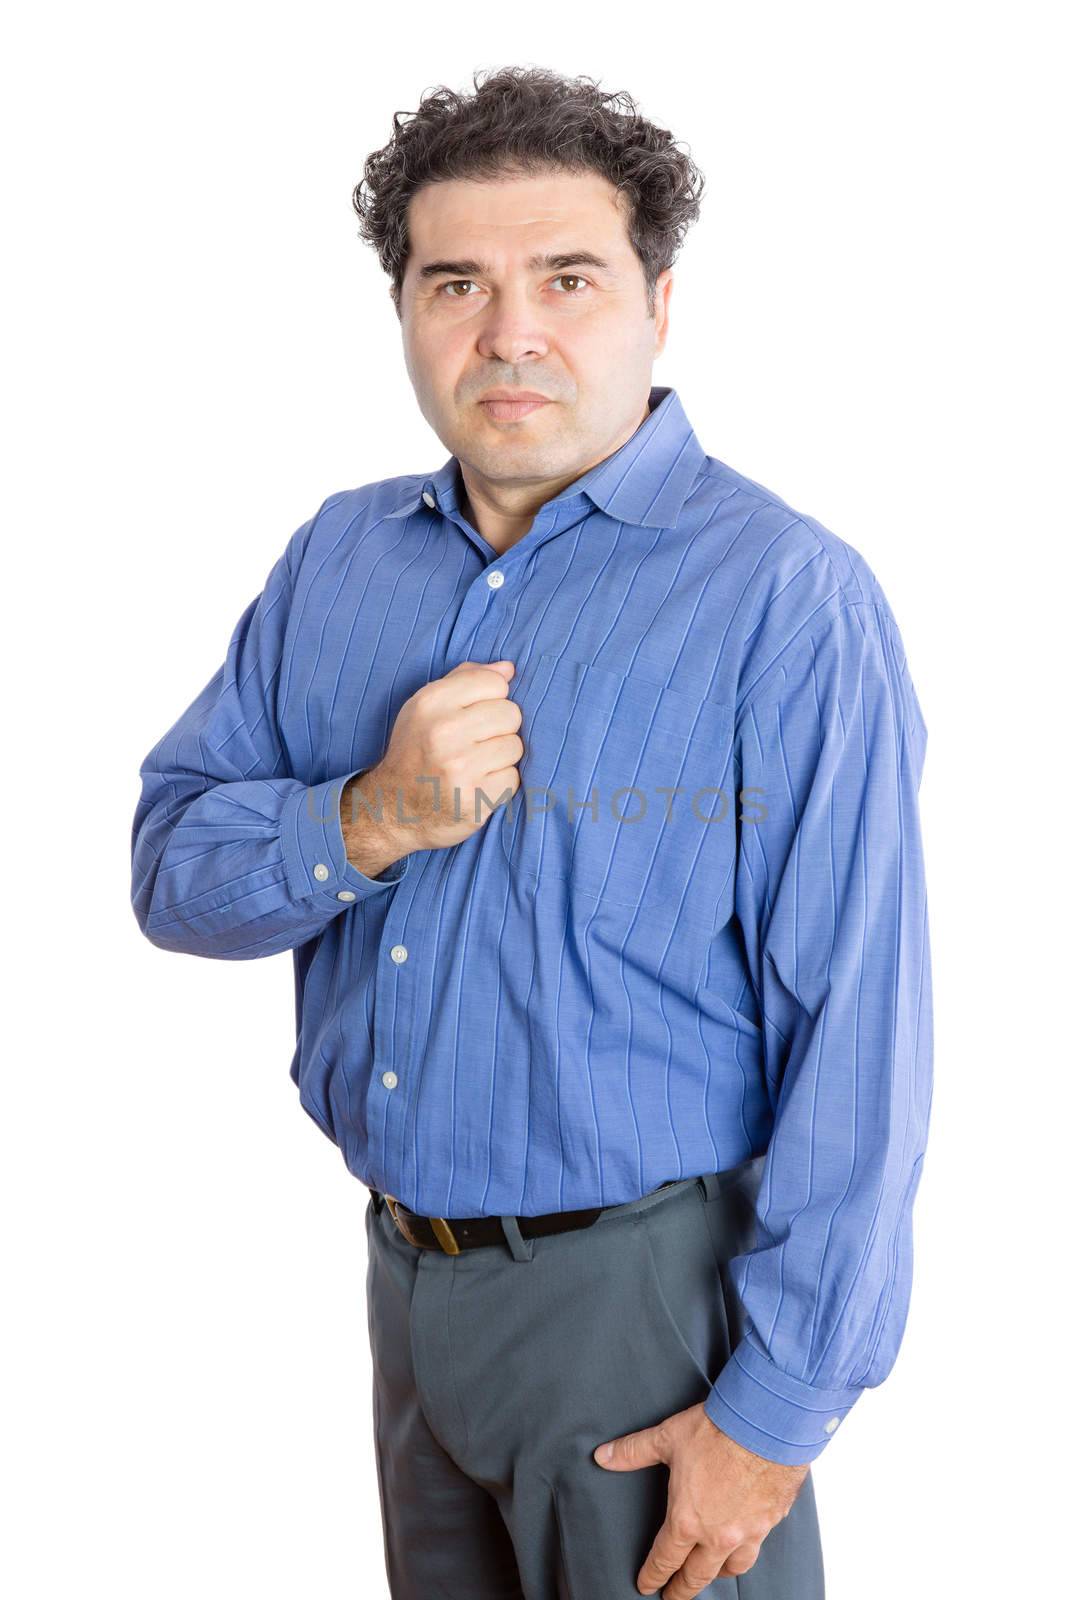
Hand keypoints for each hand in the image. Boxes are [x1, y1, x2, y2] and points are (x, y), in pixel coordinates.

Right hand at [341, 659, 523, 868]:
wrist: (392, 809)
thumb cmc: (416, 750)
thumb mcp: (426, 707)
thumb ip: (466, 679)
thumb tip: (509, 669)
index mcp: (430, 703)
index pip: (495, 683)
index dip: (491, 698)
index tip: (473, 714)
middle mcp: (443, 733)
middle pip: (510, 713)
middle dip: (499, 727)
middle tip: (475, 742)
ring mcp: (459, 769)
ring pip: (514, 746)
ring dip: (500, 757)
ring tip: (475, 764)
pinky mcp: (474, 800)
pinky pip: (512, 778)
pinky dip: (499, 783)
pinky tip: (477, 784)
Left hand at [593, 1402, 808, 1595]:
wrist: (766, 1423)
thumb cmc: (717, 1430)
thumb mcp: (666, 1438)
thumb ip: (633, 1451)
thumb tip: (603, 1456)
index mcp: (687, 1520)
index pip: (665, 1560)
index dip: (652, 1576)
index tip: (646, 1585)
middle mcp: (717, 1535)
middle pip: (697, 1576)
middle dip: (682, 1589)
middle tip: (674, 1596)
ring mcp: (747, 1532)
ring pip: (731, 1568)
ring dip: (717, 1574)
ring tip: (710, 1574)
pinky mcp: (770, 1521)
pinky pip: (757, 1548)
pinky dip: (746, 1552)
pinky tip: (744, 1545)